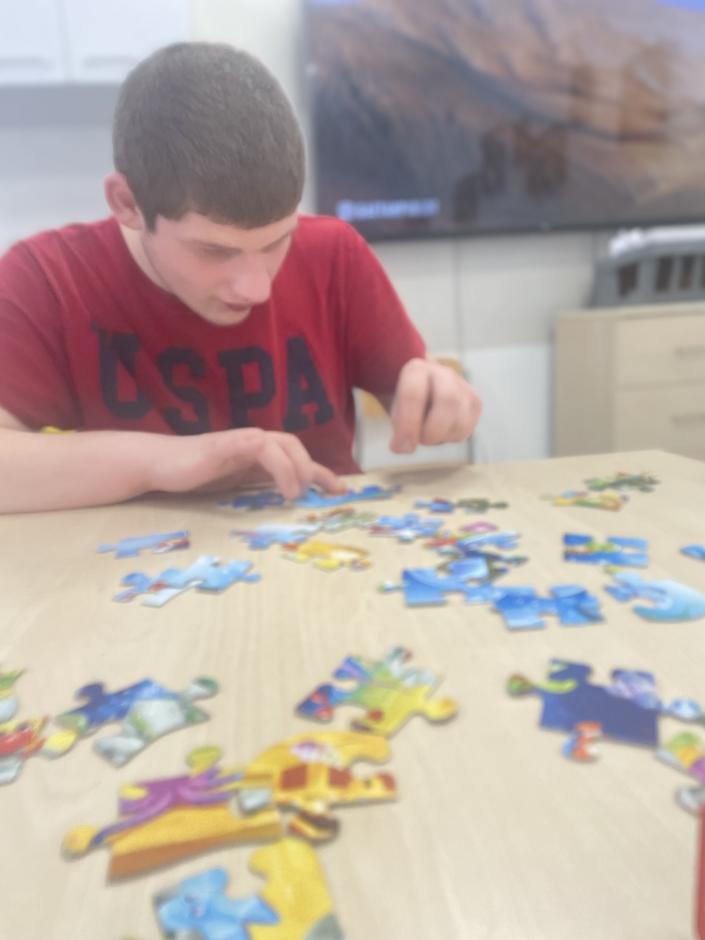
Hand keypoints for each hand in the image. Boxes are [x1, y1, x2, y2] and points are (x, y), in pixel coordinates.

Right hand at [148, 428, 344, 499]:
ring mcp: (241, 441)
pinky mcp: (228, 445)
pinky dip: (280, 466)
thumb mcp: (234, 483)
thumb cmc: (194, 474)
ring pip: (283, 443)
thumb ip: (257, 484)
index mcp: (257, 452)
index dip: (320, 471)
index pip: (295, 455)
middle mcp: (253, 441)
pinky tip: (283, 488)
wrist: (160, 464)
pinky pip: (262, 448)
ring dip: (299, 468)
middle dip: (315, 468)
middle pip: (294, 444)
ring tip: (299, 493)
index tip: (339, 491)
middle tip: (328, 492)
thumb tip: (286, 498)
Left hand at [389, 358, 481, 453]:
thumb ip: (399, 427)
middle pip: (448, 401)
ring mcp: (463, 386)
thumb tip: (404, 448)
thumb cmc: (407, 403)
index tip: (399, 447)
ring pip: (461, 418)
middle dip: (433, 430)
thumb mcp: (396, 410)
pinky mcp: (475, 402)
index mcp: (417, 370)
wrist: (425, 391)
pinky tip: (442, 433)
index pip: (414, 394)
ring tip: (429, 436)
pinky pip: (468, 427)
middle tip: (421, 441)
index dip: (407, 424)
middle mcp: (443, 373)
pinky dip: (453, 437)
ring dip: (443, 437)